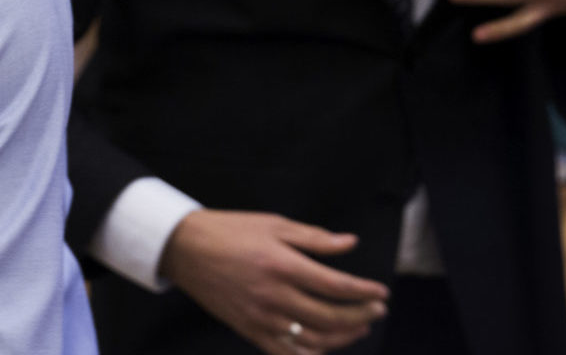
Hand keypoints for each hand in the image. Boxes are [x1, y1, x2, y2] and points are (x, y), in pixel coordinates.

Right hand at [159, 209, 387, 352]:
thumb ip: (314, 238)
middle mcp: (274, 295)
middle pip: (330, 317)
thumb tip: (350, 243)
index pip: (335, 286)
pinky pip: (286, 353)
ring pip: (313, 340)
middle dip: (360, 315)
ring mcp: (261, 317)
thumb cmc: (230, 231)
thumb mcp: (274, 224)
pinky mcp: (249, 330)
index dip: (363, 293)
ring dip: (342, 338)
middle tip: (377, 310)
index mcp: (282, 265)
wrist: (185, 249)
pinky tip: (325, 348)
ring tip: (358, 328)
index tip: (381, 293)